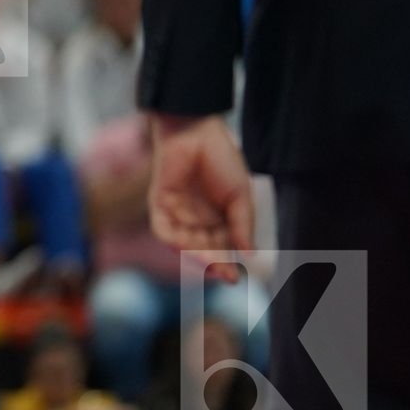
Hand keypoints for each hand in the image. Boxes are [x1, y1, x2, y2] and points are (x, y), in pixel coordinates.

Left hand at [147, 113, 254, 281]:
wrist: (198, 131)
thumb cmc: (222, 158)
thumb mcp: (240, 196)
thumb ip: (242, 226)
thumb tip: (250, 256)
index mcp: (218, 218)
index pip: (223, 249)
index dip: (228, 264)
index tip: (237, 279)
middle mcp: (197, 220)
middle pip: (204, 251)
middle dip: (213, 264)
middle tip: (225, 275)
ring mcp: (177, 213)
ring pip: (184, 244)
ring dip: (197, 255)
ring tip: (211, 262)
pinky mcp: (160, 204)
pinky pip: (164, 230)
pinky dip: (174, 241)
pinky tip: (188, 247)